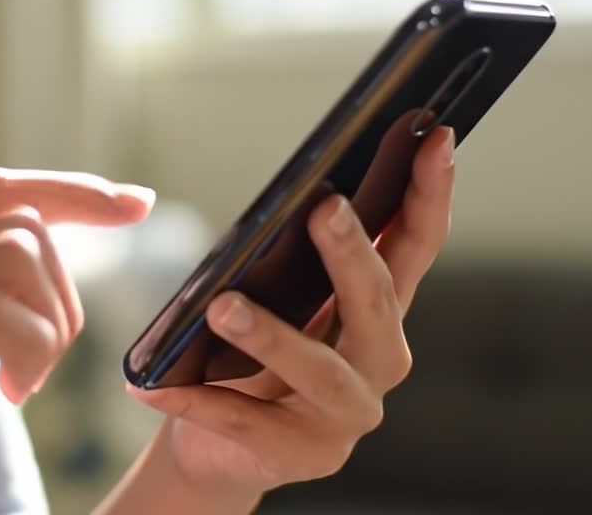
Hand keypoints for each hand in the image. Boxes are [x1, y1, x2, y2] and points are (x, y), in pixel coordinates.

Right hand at [0, 168, 153, 514]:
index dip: (69, 190)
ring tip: (24, 379)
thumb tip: (35, 237)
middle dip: (62, 290)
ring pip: (15, 257)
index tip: (133, 203)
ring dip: (50, 326)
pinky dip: (34, 352)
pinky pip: (2, 316)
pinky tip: (14, 394)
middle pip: (16, 224)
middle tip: (39, 360)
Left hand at [129, 126, 454, 498]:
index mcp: (377, 309)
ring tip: (223, 307)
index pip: (414, 244)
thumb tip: (284, 197)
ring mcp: (346, 412)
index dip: (431, 193)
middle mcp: (377, 360)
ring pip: (319, 369)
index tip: (436, 138)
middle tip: (323, 208)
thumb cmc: (251, 353)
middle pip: (377, 303)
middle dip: (351, 253)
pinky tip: (155, 385)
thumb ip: (291, 257)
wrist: (219, 442)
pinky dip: (197, 402)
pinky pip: (246, 422)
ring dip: (271, 336)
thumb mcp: (278, 298)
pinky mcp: (302, 453)